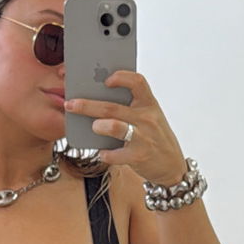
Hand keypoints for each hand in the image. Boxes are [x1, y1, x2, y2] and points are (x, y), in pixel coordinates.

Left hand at [62, 70, 187, 186]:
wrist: (172, 165)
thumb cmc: (155, 137)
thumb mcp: (149, 117)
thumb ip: (129, 107)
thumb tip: (96, 98)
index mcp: (149, 104)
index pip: (137, 82)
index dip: (121, 78)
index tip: (105, 81)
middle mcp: (147, 118)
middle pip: (112, 107)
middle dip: (87, 105)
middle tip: (71, 104)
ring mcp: (144, 137)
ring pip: (115, 127)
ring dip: (99, 126)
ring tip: (93, 127)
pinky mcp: (139, 156)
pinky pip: (116, 154)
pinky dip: (106, 154)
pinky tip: (102, 153)